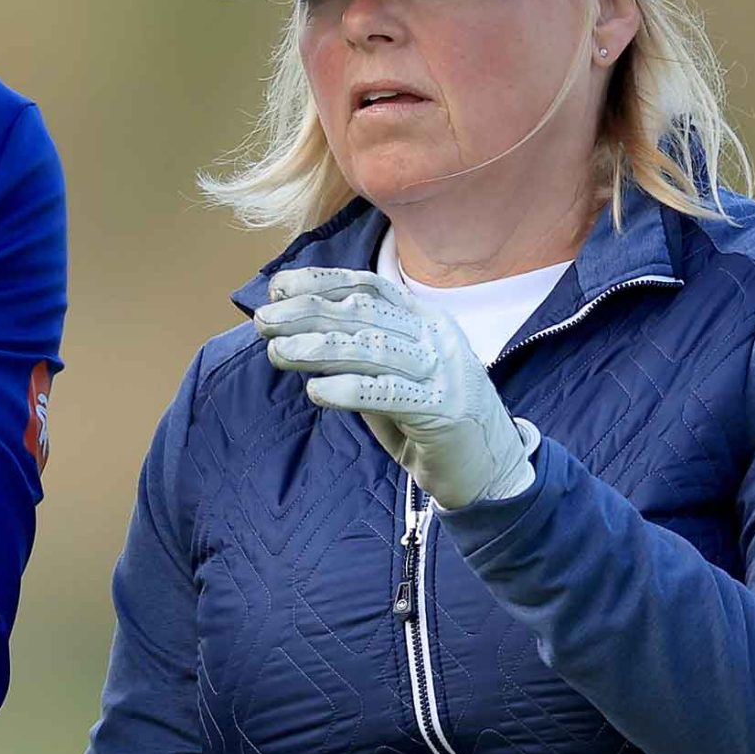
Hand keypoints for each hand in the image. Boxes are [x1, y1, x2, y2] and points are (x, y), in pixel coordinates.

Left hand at [254, 266, 537, 509]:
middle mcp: (437, 337)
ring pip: (373, 349)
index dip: (322, 282)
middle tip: (265, 321)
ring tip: (279, 352)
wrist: (489, 471)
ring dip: (319, 348)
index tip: (279, 287)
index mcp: (425, 320)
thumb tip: (294, 332)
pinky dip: (349, 390)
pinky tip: (315, 390)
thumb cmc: (429, 421)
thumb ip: (356, 353)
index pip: (370, 287)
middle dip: (309, 314)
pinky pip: (389, 394)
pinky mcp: (443, 411)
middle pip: (365, 315)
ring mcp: (444, 372)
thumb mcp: (393, 376)